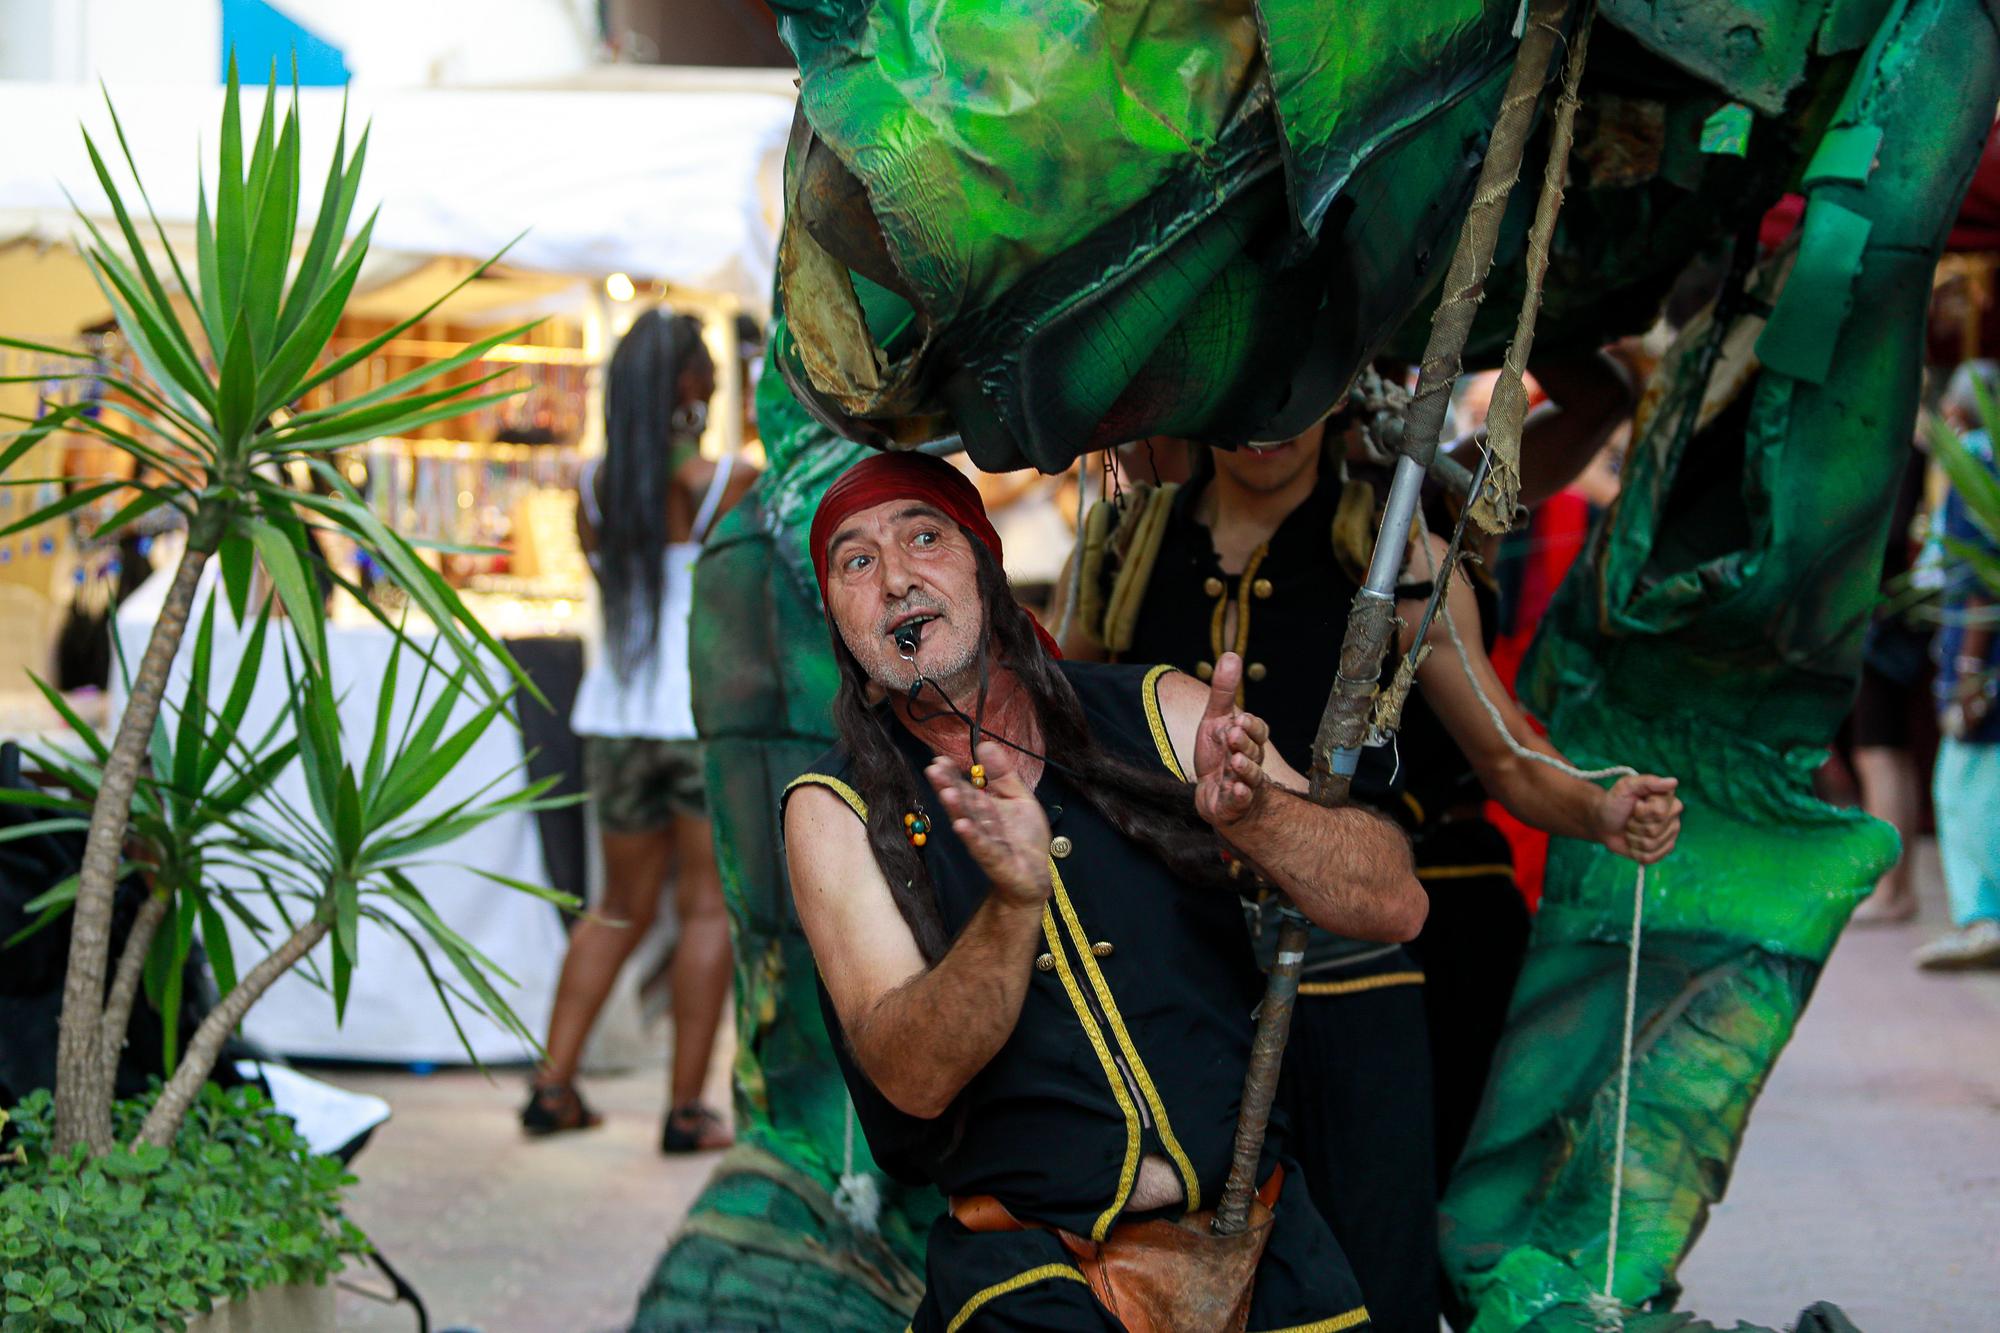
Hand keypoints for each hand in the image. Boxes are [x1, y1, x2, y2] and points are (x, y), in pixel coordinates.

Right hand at [927, 741, 1052, 908]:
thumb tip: (985, 744)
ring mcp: (985, 842)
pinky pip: (982, 847)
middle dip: (948, 786)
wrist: (1035, 876)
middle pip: (962, 803)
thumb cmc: (1024, 838)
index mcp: (984, 807)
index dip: (952, 774)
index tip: (939, 760)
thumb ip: (1003, 774)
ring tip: (947, 793)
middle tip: (933, 770)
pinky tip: (962, 825)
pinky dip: (972, 836)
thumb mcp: (1019, 797)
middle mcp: (979, 823)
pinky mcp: (994, 860)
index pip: (965, 787)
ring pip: (968, 822)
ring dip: (957, 809)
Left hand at [1192, 653, 1272, 829]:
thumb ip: (1224, 691)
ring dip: (1244, 768)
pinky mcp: (1233, 805)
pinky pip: (1240, 802)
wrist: (1212, 793)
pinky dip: (1239, 796)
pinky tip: (1237, 790)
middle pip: (1254, 751)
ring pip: (1250, 776)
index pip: (1259, 731)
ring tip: (1234, 761)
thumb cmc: (1218, 755)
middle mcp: (1251, 762)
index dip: (1251, 726)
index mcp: (1249, 741)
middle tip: (1232, 734)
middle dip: (1244, 743)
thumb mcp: (1216, 720)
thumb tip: (1232, 654)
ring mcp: (1244, 785)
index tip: (1240, 718)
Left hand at [1597, 774, 1682, 864]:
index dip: (1640, 811)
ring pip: (1651, 845)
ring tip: (1630, 829)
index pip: (1659, 812)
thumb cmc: (1615, 801)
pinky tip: (1633, 842)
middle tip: (1630, 818)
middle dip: (1634, 825)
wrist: (1603, 821)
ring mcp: (1669, 836)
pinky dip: (1635, 851)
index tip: (1634, 805)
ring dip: (1633, 838)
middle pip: (1654, 831)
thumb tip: (1673, 782)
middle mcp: (1673, 818)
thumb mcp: (1626, 786)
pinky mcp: (1662, 851)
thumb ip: (1648, 781)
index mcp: (1668, 800)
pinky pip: (1650, 858)